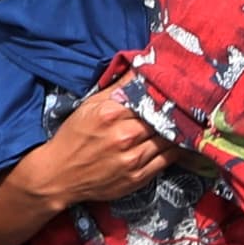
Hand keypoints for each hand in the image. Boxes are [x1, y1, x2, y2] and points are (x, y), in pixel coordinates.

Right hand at [9, 89, 174, 212]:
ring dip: (177, 129)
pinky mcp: (138, 178)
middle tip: (184, 103)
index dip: (163, 92)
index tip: (174, 88)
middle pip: (162, 117)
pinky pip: (168, 159)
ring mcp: (132, 159)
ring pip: (169, 138)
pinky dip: (175, 148)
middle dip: (174, 110)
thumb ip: (118, 87)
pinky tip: (176, 140)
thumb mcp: (90, 106)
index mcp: (110, 114)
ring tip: (184, 121)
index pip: (149, 97)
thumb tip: (140, 66)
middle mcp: (123, 136)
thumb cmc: (74, 136)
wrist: (59, 176)